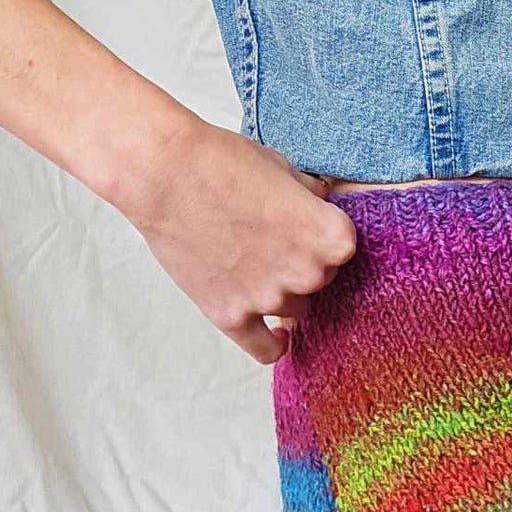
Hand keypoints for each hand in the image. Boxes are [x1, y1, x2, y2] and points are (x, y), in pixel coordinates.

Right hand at [127, 119, 357, 363]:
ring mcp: (268, 299)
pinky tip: (275, 332)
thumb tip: (321, 204)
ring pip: (295, 309)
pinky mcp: (230, 316)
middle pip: (320, 280)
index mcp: (331, 236)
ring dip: (281, 291)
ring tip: (254, 262)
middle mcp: (307, 273)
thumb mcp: (284, 168)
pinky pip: (266, 349)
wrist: (166, 175)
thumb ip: (312, 197)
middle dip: (302, 261)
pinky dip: (274, 342)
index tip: (303, 224)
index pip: (345, 248)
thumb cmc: (224, 163)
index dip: (323, 234)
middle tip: (271, 238)